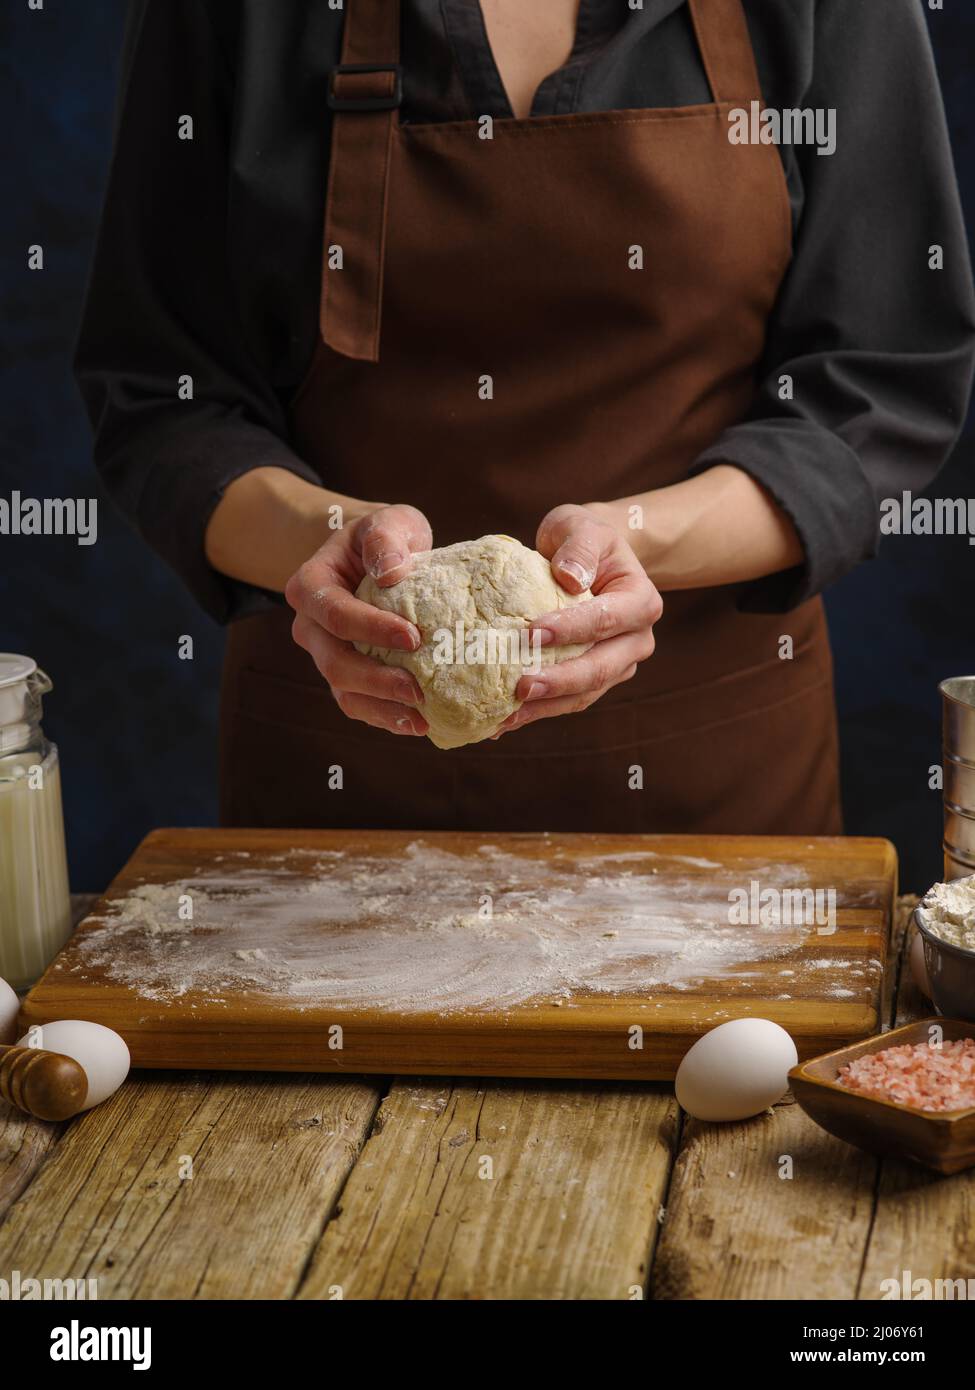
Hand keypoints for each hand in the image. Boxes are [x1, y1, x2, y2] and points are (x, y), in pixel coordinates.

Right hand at [285, 504, 431, 736]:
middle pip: (334, 662)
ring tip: (420, 719)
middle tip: (417, 689)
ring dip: (381, 709)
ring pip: (344, 691)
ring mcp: (326, 655)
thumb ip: (386, 537)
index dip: (370, 628)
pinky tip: (419, 723)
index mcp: (310, 586)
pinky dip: (386, 717)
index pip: (335, 613)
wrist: (378, 558)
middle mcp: (311, 627)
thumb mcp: (388, 521)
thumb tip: (392, 571)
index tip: (412, 636)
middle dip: (375, 680)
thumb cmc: (385, 538)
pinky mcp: (348, 676)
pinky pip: (360, 704)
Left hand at [494, 503, 662, 736]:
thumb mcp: (582, 526)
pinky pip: (567, 701)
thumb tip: (569, 578)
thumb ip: (579, 547)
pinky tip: (502, 722)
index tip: (532, 633)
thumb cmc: (582, 538)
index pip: (607, 620)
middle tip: (520, 686)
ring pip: (584, 694)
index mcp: (641, 602)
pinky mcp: (593, 681)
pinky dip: (536, 712)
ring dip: (544, 707)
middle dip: (559, 681)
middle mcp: (636, 640)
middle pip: (600, 668)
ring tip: (505, 717)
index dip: (572, 629)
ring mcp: (616, 665)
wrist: (587, 559)